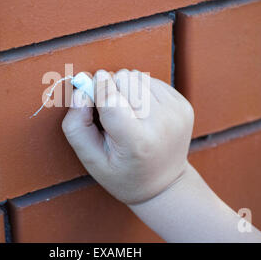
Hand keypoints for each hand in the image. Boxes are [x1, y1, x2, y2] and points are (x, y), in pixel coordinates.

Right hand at [62, 69, 193, 204]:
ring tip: (127, 112)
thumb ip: (76, 126)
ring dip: (126, 88)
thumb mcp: (91, 160)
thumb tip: (80, 91)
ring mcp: (176, 113)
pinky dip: (141, 90)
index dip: (97, 88)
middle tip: (111, 111)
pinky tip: (141, 111)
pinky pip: (152, 80)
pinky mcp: (183, 105)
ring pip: (138, 76)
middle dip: (111, 88)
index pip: (111, 98)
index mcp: (137, 142)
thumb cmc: (121, 172)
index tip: (89, 90)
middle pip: (124, 79)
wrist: (164, 183)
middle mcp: (162, 124)